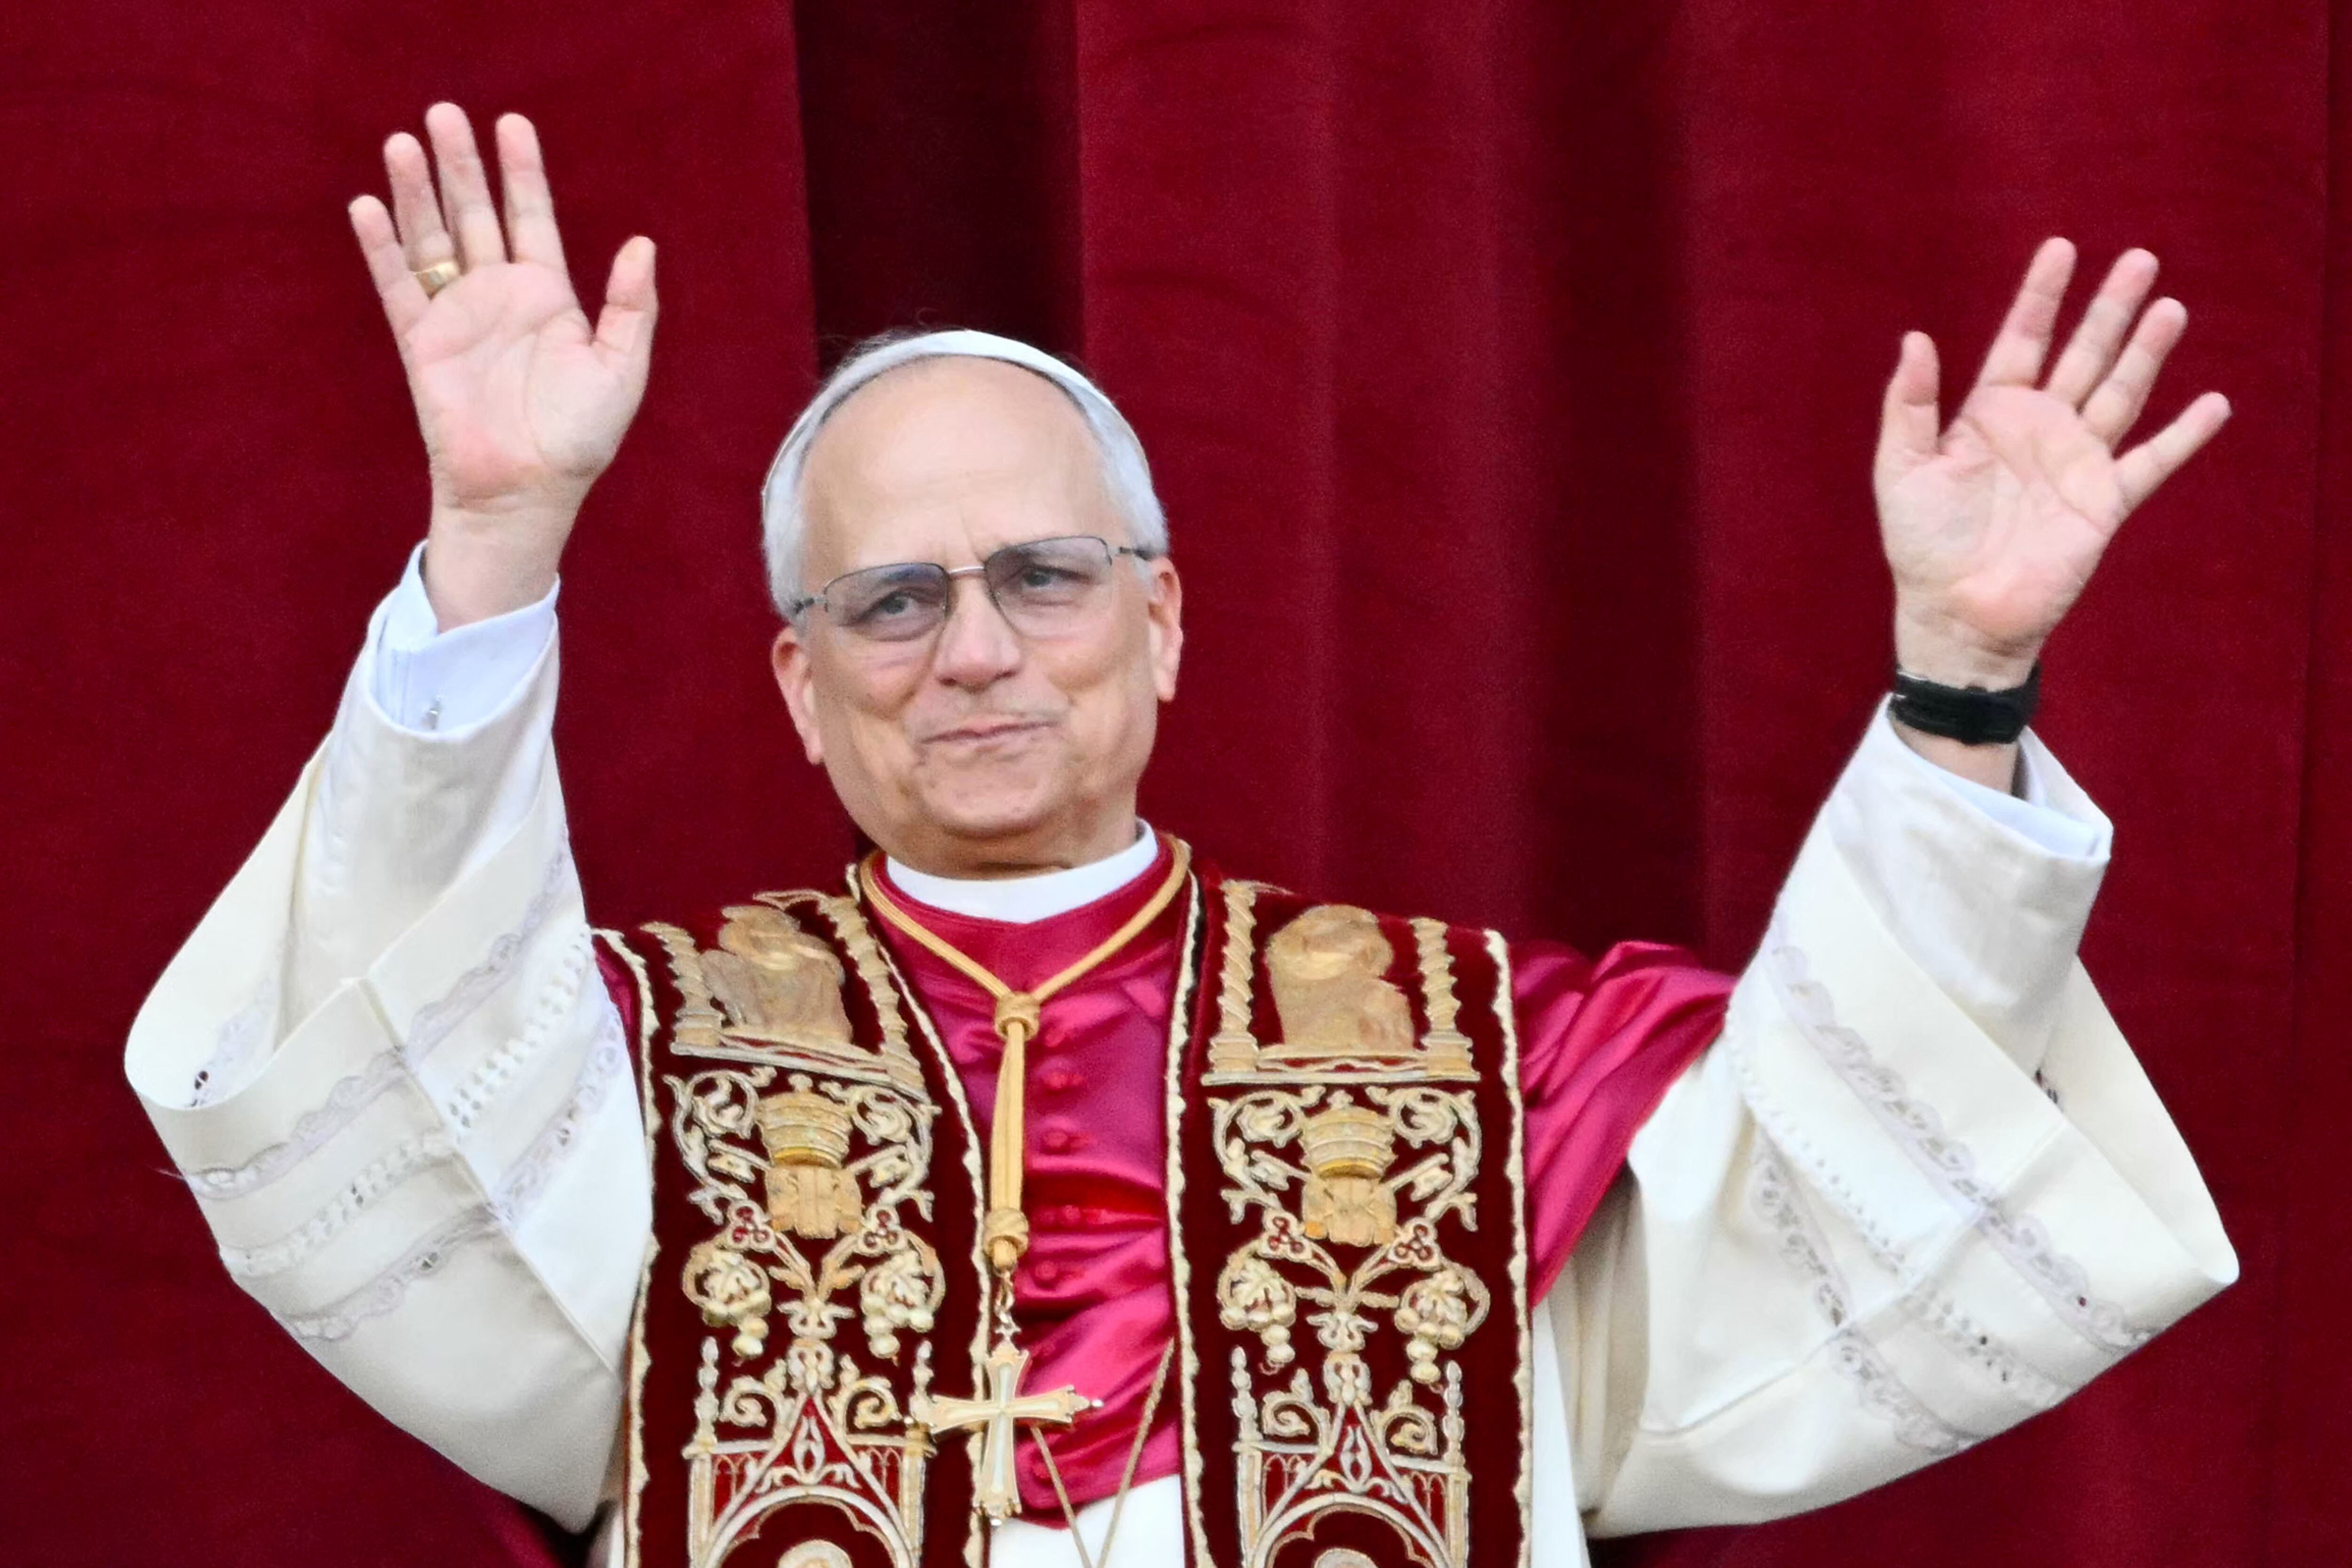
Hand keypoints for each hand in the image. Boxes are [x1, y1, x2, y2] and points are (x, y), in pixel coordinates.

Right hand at [349, 104, 656, 626]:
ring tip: (404, 141)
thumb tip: (642, 243)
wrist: (526, 490)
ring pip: (433, 239)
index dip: (522, 171)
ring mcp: (458, 316)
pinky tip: (369, 206)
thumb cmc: (578, 438)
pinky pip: (399, 286)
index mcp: (550, 297)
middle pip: (477, 214)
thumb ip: (631, 306)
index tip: (512, 124)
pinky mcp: (423, 343)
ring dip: (418, 193)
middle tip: (445, 113)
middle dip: (462, 166)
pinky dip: (382, 248)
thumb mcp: (620, 369)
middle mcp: (500, 297)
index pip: (532, 217)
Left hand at [1874, 239, 2229, 690]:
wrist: (1957, 614)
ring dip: (2147, 353)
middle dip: (2109, 308)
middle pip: (2082, 354)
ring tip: (2171, 308)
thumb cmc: (1922, 546)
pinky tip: (2214, 404)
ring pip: (2120, 393)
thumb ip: (1909, 405)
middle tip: (2140, 259)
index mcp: (1990, 415)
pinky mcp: (2104, 503)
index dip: (2040, 296)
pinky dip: (2184, 436)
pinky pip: (2151, 462)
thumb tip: (1915, 338)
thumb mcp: (1902, 469)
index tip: (2061, 247)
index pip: (2021, 340)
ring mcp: (2076, 463)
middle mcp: (2040, 429)